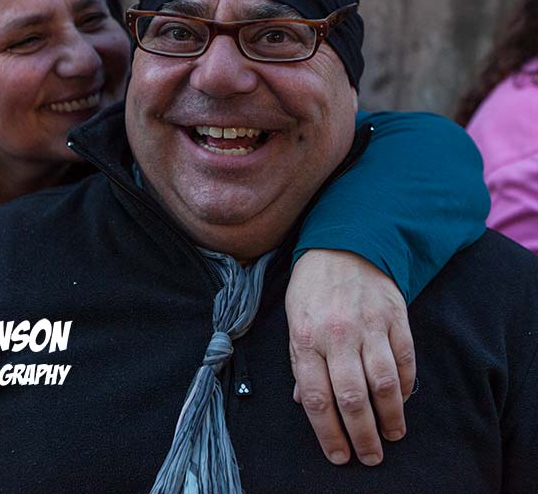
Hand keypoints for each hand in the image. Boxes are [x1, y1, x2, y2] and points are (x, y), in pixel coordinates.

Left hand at [285, 249, 414, 465]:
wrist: (343, 244)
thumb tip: (306, 402)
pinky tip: (401, 400)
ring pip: (383, 384)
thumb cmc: (313, 288)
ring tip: (391, 435)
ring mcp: (368, 326)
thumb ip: (300, 362)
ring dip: (390, 417)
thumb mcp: (294, 321)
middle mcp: (337, 335)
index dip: (329, 433)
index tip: (339, 455)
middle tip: (370, 456)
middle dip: (362, 435)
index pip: (316, 398)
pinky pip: (405, 360)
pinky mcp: (395, 317)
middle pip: (351, 398)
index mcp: (306, 339)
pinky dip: (405, 386)